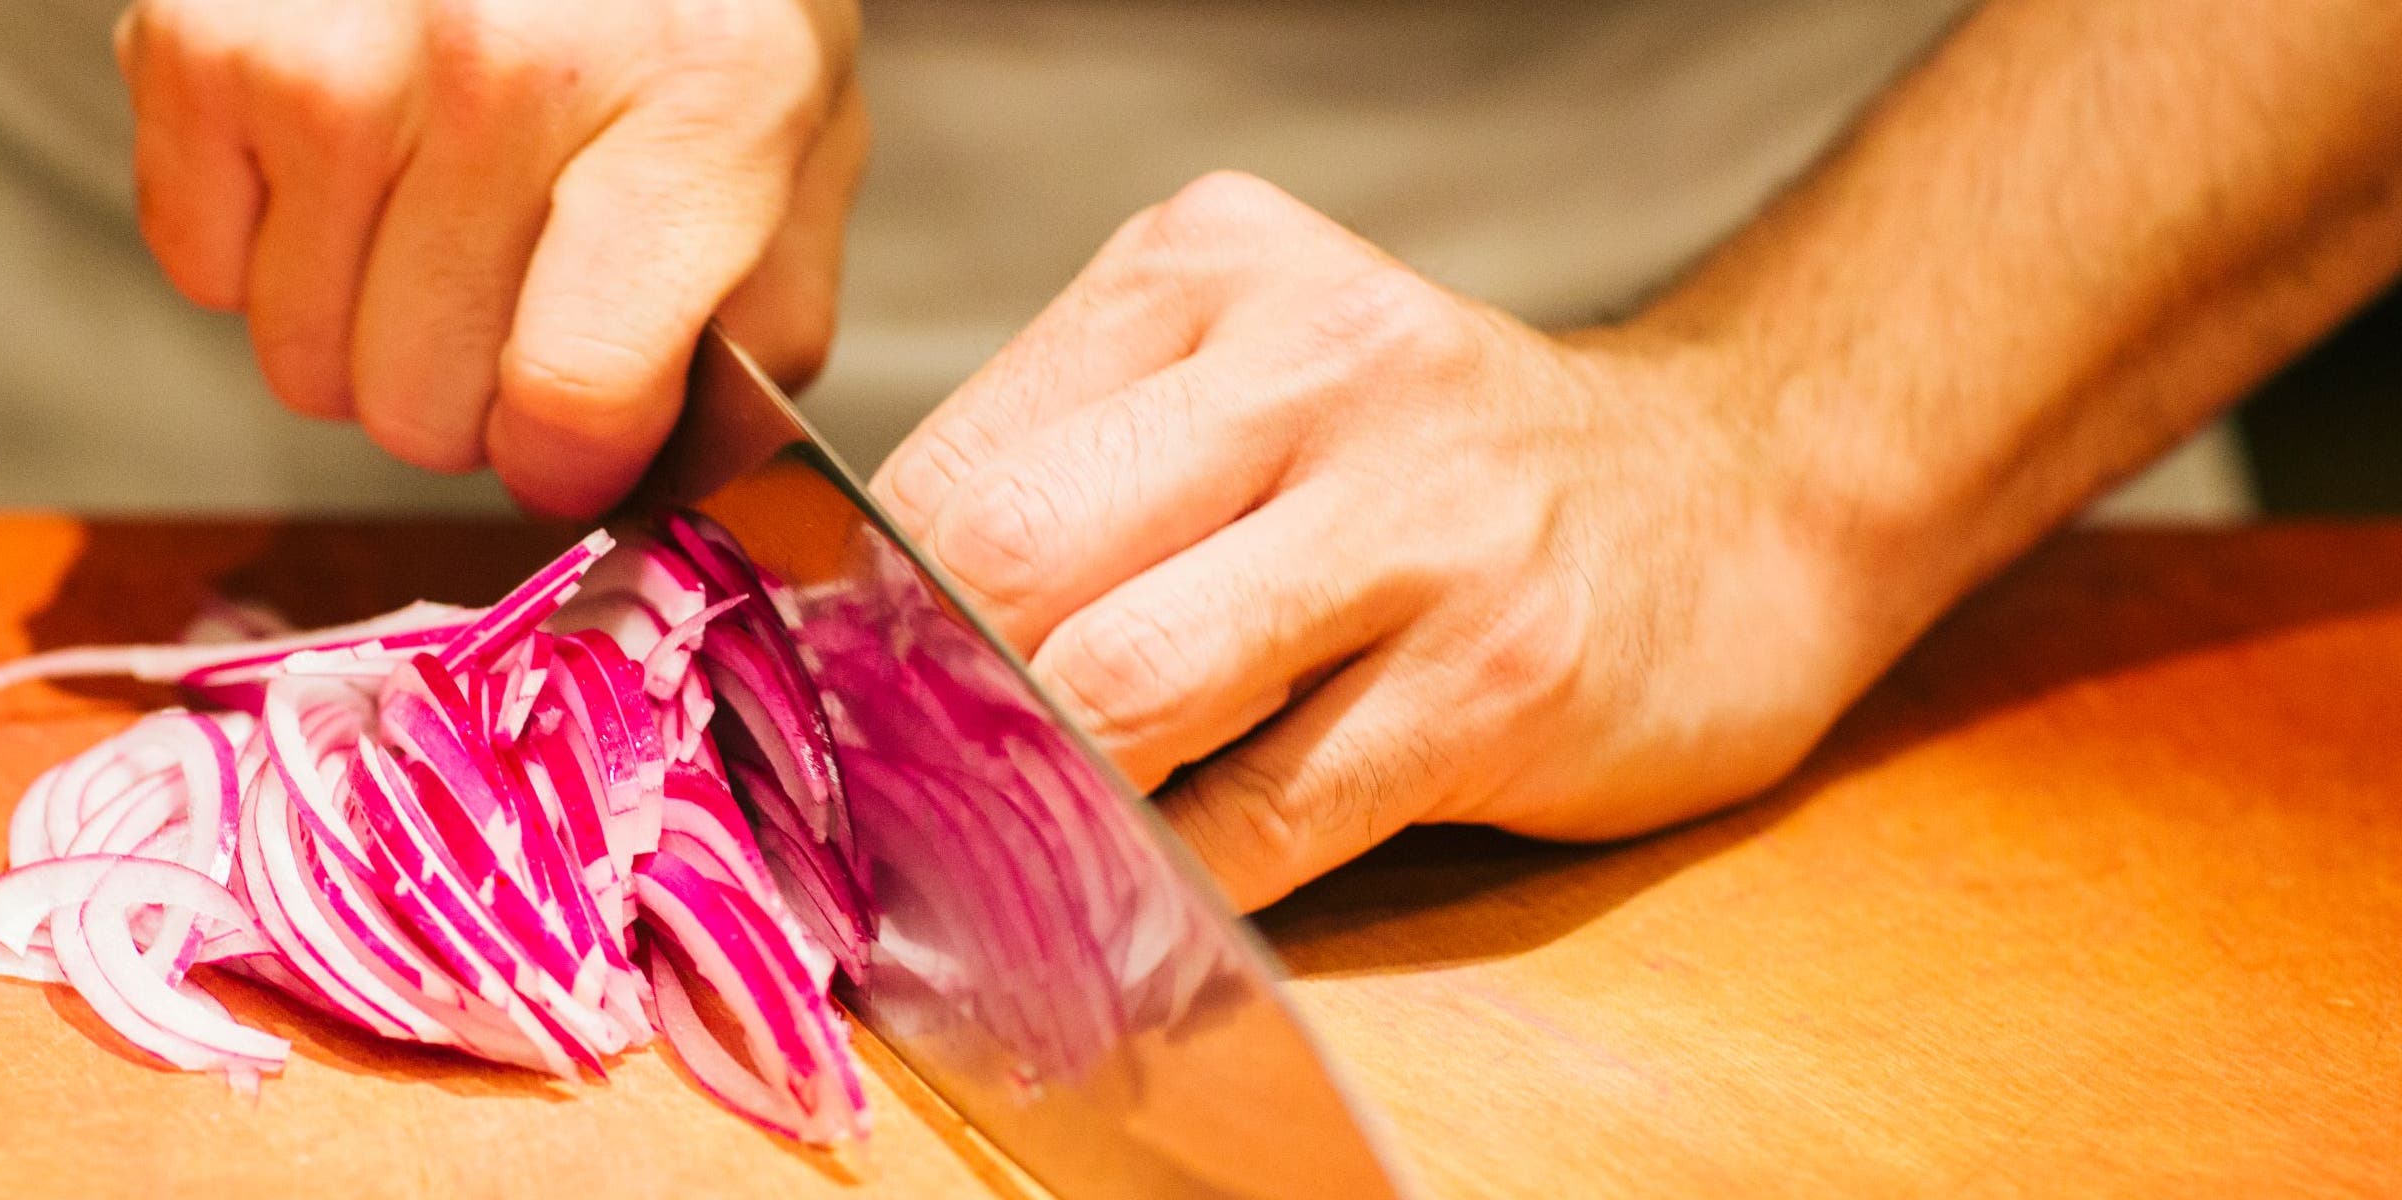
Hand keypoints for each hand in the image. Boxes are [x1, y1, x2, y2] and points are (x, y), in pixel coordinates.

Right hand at [118, 0, 865, 515]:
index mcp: (696, 101)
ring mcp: (341, 49)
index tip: (570, 429)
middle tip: (506, 278)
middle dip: (465, 390)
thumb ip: (762, 331)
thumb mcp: (799, 138)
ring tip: (427, 199)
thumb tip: (658, 479)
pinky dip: (263, 239)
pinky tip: (340, 150)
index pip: (574, 398)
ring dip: (361, 320)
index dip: (565, 459)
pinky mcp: (205, 35)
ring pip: (304, 362)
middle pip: (421, 409)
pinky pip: (203, 268)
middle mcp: (510, 64)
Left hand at [876, 172, 1913, 907]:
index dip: (866, 607)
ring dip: (1039, 795)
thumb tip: (867, 640)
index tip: (842, 700)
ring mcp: (1418, 522)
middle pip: (1012, 558)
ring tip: (1014, 838)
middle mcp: (1314, 364)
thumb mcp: (1246, 383)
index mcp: (1206, 270)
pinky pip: (1262, 815)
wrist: (1740, 492)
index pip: (955, 458)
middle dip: (931, 702)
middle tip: (901, 786)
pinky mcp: (1497, 678)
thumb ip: (1078, 471)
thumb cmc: (1432, 468)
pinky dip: (1170, 880)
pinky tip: (1146, 896)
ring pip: (1123, 688)